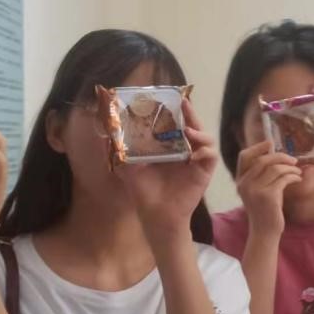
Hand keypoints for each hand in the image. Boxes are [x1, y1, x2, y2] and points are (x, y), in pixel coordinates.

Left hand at [120, 100, 217, 240]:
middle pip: (192, 125)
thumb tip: (103, 135)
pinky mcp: (203, 172)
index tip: (169, 98)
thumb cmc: (144, 192)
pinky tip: (194, 153)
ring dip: (199, 130)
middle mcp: (184, 150)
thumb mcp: (127, 169)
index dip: (174, 110)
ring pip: (205, 138)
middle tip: (183, 103)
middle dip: (189, 113)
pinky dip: (205, 151)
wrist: (155, 215)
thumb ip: (117, 152)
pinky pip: (210, 156)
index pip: (174, 123)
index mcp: (168, 147)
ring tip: (187, 130)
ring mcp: (195, 160)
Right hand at [235, 141, 300, 234]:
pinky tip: (297, 179)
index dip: (258, 147)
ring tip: (297, 172)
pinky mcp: (268, 196)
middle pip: (263, 159)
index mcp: (240, 180)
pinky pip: (283, 179)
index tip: (271, 144)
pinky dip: (293, 177)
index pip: (245, 156)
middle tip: (293, 161)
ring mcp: (255, 190)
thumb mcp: (257, 191)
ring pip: (275, 168)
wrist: (264, 232)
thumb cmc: (264, 210)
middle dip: (281, 157)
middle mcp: (245, 183)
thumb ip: (259, 175)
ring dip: (290, 168)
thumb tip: (274, 154)